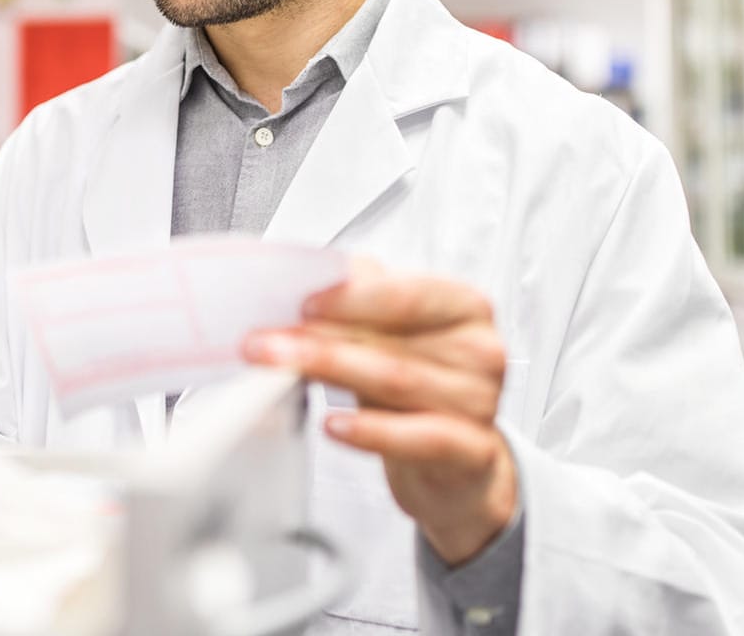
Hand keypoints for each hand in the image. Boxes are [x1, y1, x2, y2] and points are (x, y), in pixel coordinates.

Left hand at [241, 257, 517, 564]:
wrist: (456, 464)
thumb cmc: (419, 386)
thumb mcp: (395, 337)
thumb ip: (363, 303)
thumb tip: (313, 278)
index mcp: (464, 306)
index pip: (405, 294)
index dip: (349, 297)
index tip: (299, 302)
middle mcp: (479, 350)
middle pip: (391, 340)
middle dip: (320, 338)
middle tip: (263, 341)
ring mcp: (480, 402)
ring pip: (396, 382)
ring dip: (329, 373)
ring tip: (279, 371)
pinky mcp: (472, 452)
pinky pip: (418, 438)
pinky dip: (371, 431)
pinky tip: (332, 425)